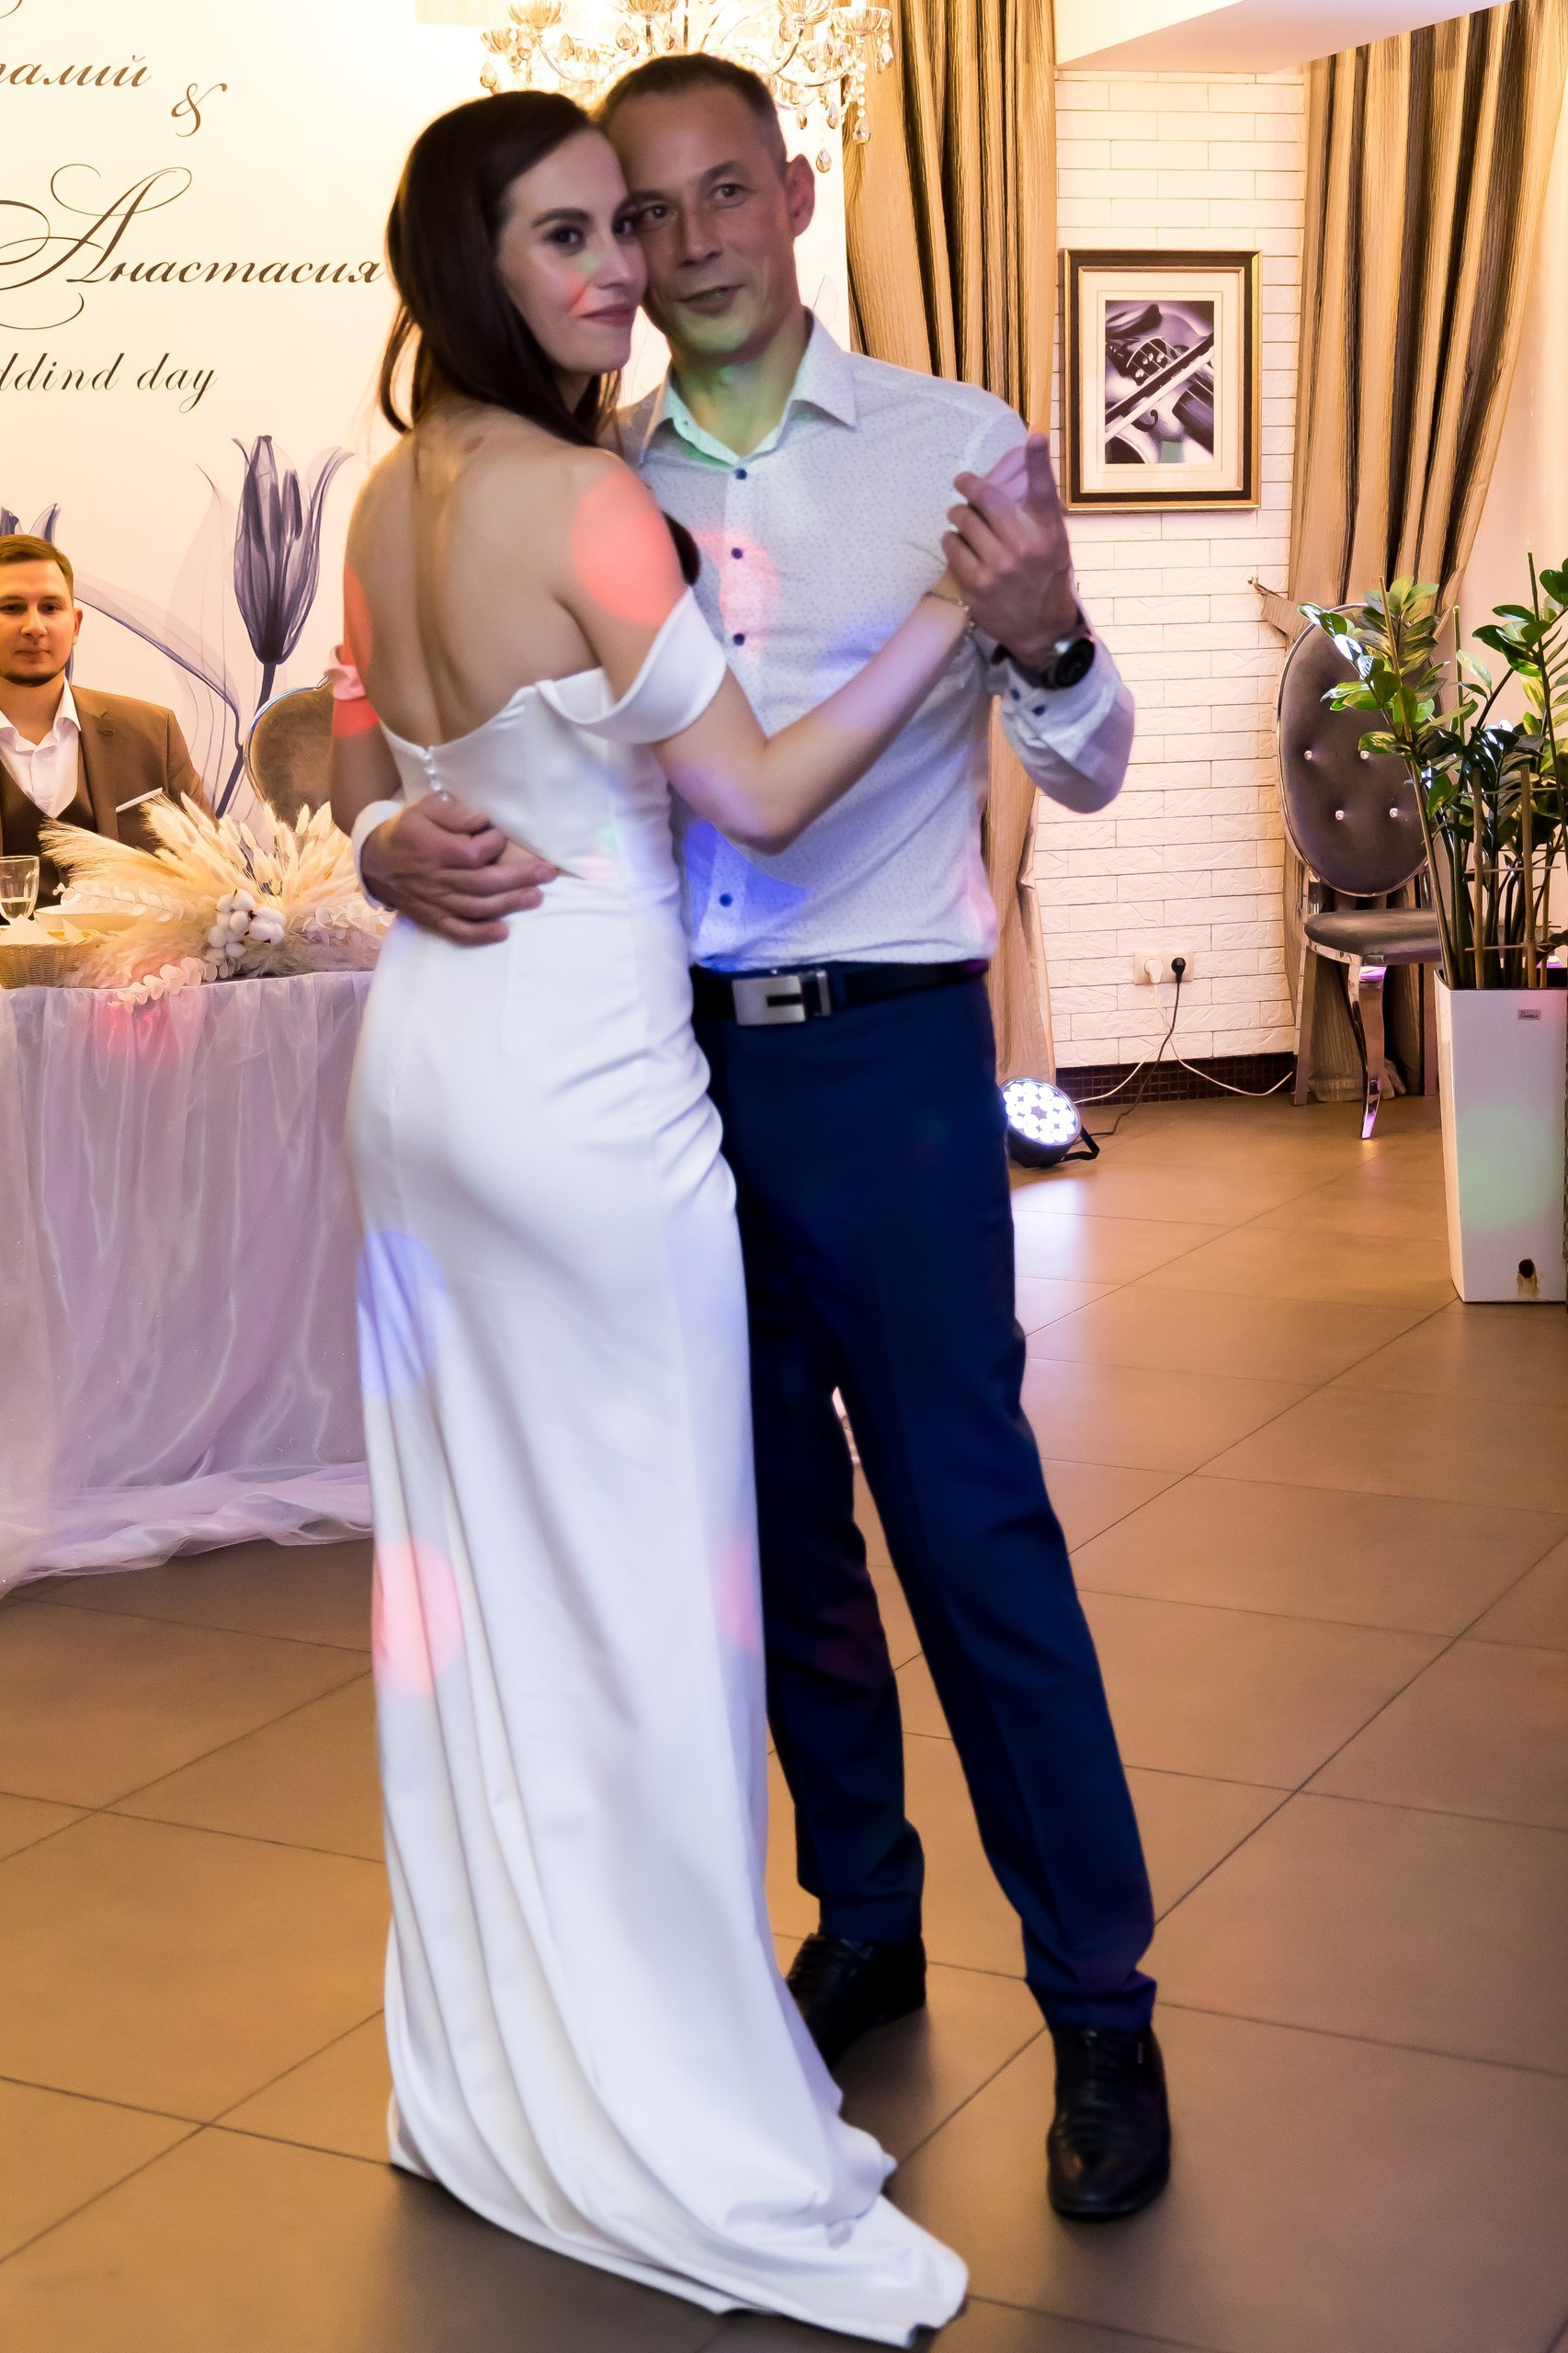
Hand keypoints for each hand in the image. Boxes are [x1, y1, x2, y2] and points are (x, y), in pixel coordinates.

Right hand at [362, 793, 558, 945]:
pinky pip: (458, 930)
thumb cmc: (405, 832)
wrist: (374, 863)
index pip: (474, 853)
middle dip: (521, 877)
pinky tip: (503, 932)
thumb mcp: (424, 809)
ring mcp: (437, 902)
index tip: (502, 836)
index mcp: (435, 850)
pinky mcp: (434, 918)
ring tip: (537, 896)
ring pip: (478, 906)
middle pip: (484, 882)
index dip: (495, 844)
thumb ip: (453, 812)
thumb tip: (483, 820)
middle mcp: (438, 879)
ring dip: (510, 903)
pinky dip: (480, 934)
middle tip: (548, 872)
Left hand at [943, 431, 1081, 669]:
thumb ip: (1039, 512)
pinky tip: (955, 540)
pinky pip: (952, 547)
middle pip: (987, 499)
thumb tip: (1023, 469)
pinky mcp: (977, 584)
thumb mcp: (1054, 542)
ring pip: (964, 521)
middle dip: (969, 485)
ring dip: (958, 513)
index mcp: (1048, 532)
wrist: (1040, 628)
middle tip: (962, 481)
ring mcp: (999, 567)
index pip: (1044, 490)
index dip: (1040, 460)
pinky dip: (951, 539)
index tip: (1036, 437)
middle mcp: (1025, 547)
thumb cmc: (1046, 576)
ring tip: (959, 515)